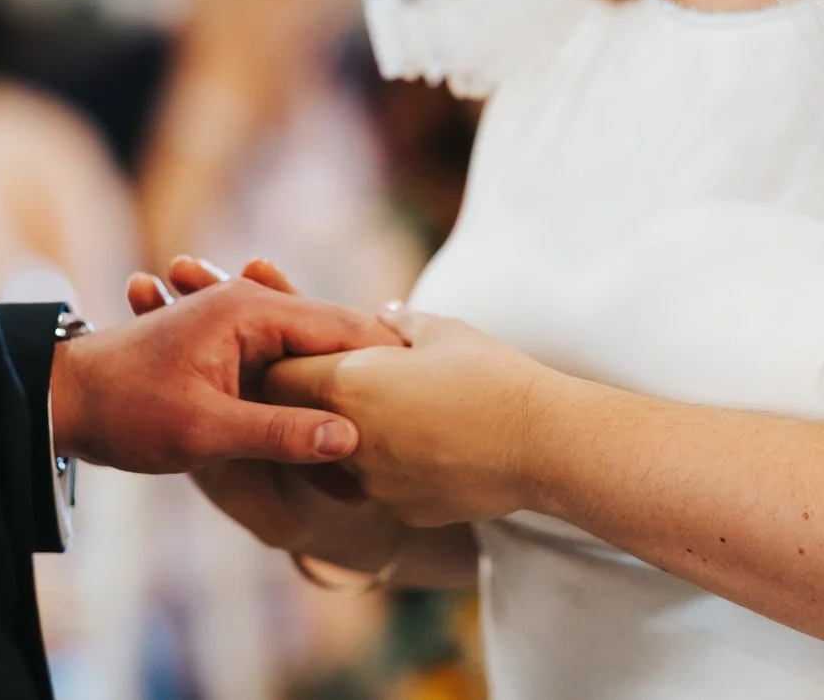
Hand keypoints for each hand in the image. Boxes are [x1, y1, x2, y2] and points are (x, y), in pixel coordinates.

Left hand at [132, 257, 402, 565]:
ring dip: (341, 393)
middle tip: (419, 415)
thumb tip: (349, 438)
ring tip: (388, 430)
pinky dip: (310, 398)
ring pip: (310, 359)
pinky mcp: (229, 353)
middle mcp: (249, 309)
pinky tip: (338, 433)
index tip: (427, 393)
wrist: (63, 400)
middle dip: (369, 380)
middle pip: (331, 341)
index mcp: (250, 312)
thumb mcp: (206, 430)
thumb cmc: (126, 409)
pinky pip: (285, 371)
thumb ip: (279, 432)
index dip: (384, 361)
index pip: (339, 327)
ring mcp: (239, 328)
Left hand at [265, 305, 555, 527]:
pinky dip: (397, 466)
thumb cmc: (491, 374)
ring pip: (344, 456)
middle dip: (322, 400)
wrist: (543, 443)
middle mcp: (349, 439)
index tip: (311, 353)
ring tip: (408, 413)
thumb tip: (383, 313)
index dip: (291, 362)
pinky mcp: (402, 510)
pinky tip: (437, 447)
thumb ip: (397, 320)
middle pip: (307, 418)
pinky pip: (384, 483)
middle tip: (359, 381)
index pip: (280, 376)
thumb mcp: (441, 330)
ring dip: (360, 435)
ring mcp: (374, 483)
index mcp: (348, 384)